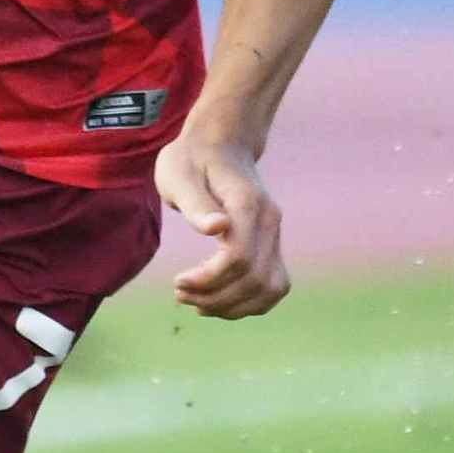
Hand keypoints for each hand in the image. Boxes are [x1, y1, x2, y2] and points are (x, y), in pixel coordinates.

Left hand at [154, 133, 290, 318]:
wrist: (220, 145)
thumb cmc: (192, 159)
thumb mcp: (179, 174)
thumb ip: (196, 204)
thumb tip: (216, 228)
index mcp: (247, 204)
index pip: (239, 258)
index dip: (209, 280)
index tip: (178, 281)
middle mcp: (269, 221)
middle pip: (254, 279)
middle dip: (216, 297)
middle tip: (180, 293)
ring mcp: (275, 234)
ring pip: (269, 289)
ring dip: (233, 306)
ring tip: (197, 302)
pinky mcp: (273, 245)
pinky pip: (273, 286)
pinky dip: (248, 303)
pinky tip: (218, 302)